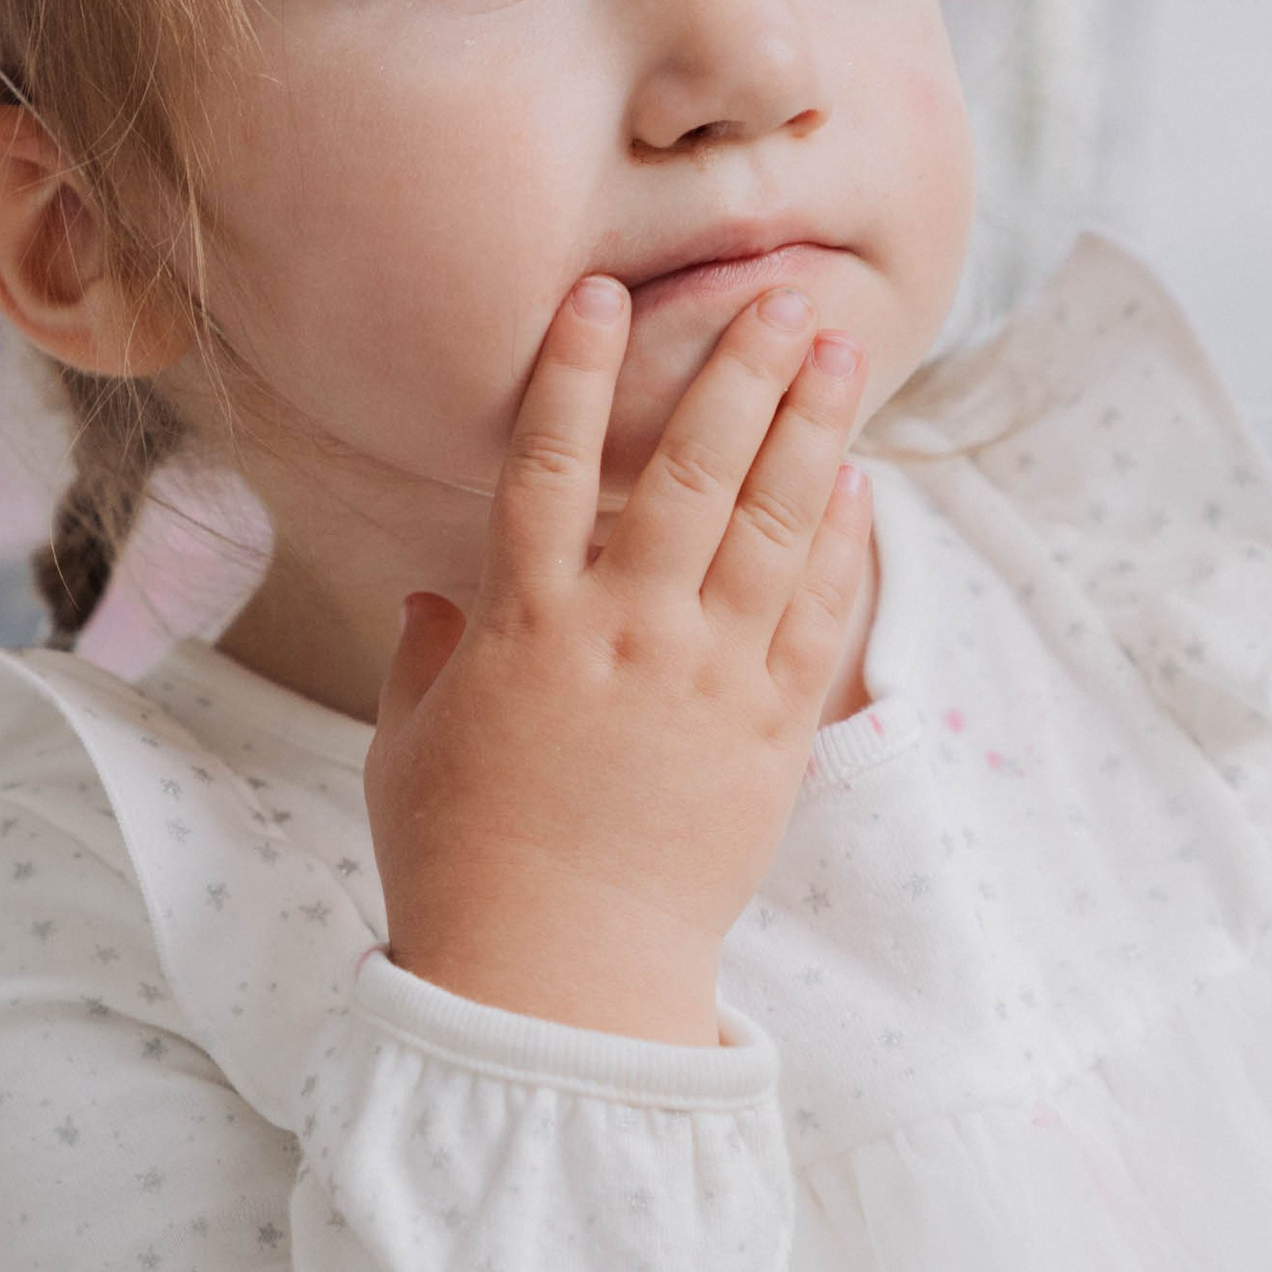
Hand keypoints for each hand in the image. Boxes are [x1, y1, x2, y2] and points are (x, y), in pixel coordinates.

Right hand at [364, 277, 873, 1046]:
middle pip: (689, 469)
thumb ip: (427, 660)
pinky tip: (859, 483)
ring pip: (770, 524)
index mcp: (526, 625)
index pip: (549, 465)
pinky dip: (840, 543)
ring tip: (840, 350)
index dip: (575, 371)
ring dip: (808, 428)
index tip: (604, 292)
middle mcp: (627, 632)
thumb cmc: (464, 867)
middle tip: (781, 295)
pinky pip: (816, 617)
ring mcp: (708, 678)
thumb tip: (433, 600)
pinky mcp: (771, 733)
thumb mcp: (412, 750)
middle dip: (739, 371)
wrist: (559, 979)